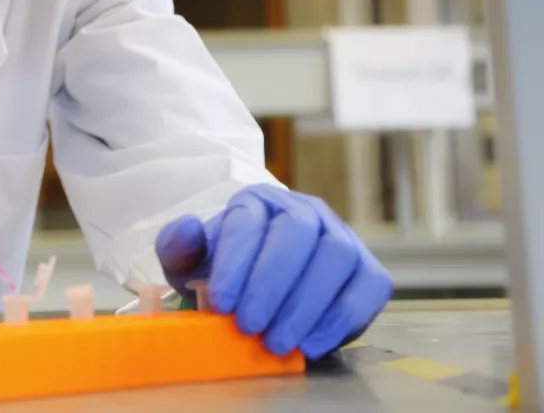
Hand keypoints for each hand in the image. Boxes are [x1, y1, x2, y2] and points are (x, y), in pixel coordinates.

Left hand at [154, 184, 392, 358]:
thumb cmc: (222, 273)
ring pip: (336, 257)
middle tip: (249, 326)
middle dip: (272, 284)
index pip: (250, 221)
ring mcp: (342, 236)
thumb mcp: (189, 261)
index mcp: (257, 202)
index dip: (236, 263)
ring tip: (277, 342)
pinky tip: (311, 345)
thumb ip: (179, 245)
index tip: (221, 304)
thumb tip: (189, 227)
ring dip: (306, 305)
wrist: (259, 292)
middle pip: (298, 233)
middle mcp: (305, 210)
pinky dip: (341, 318)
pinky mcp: (368, 270)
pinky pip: (368, 287)